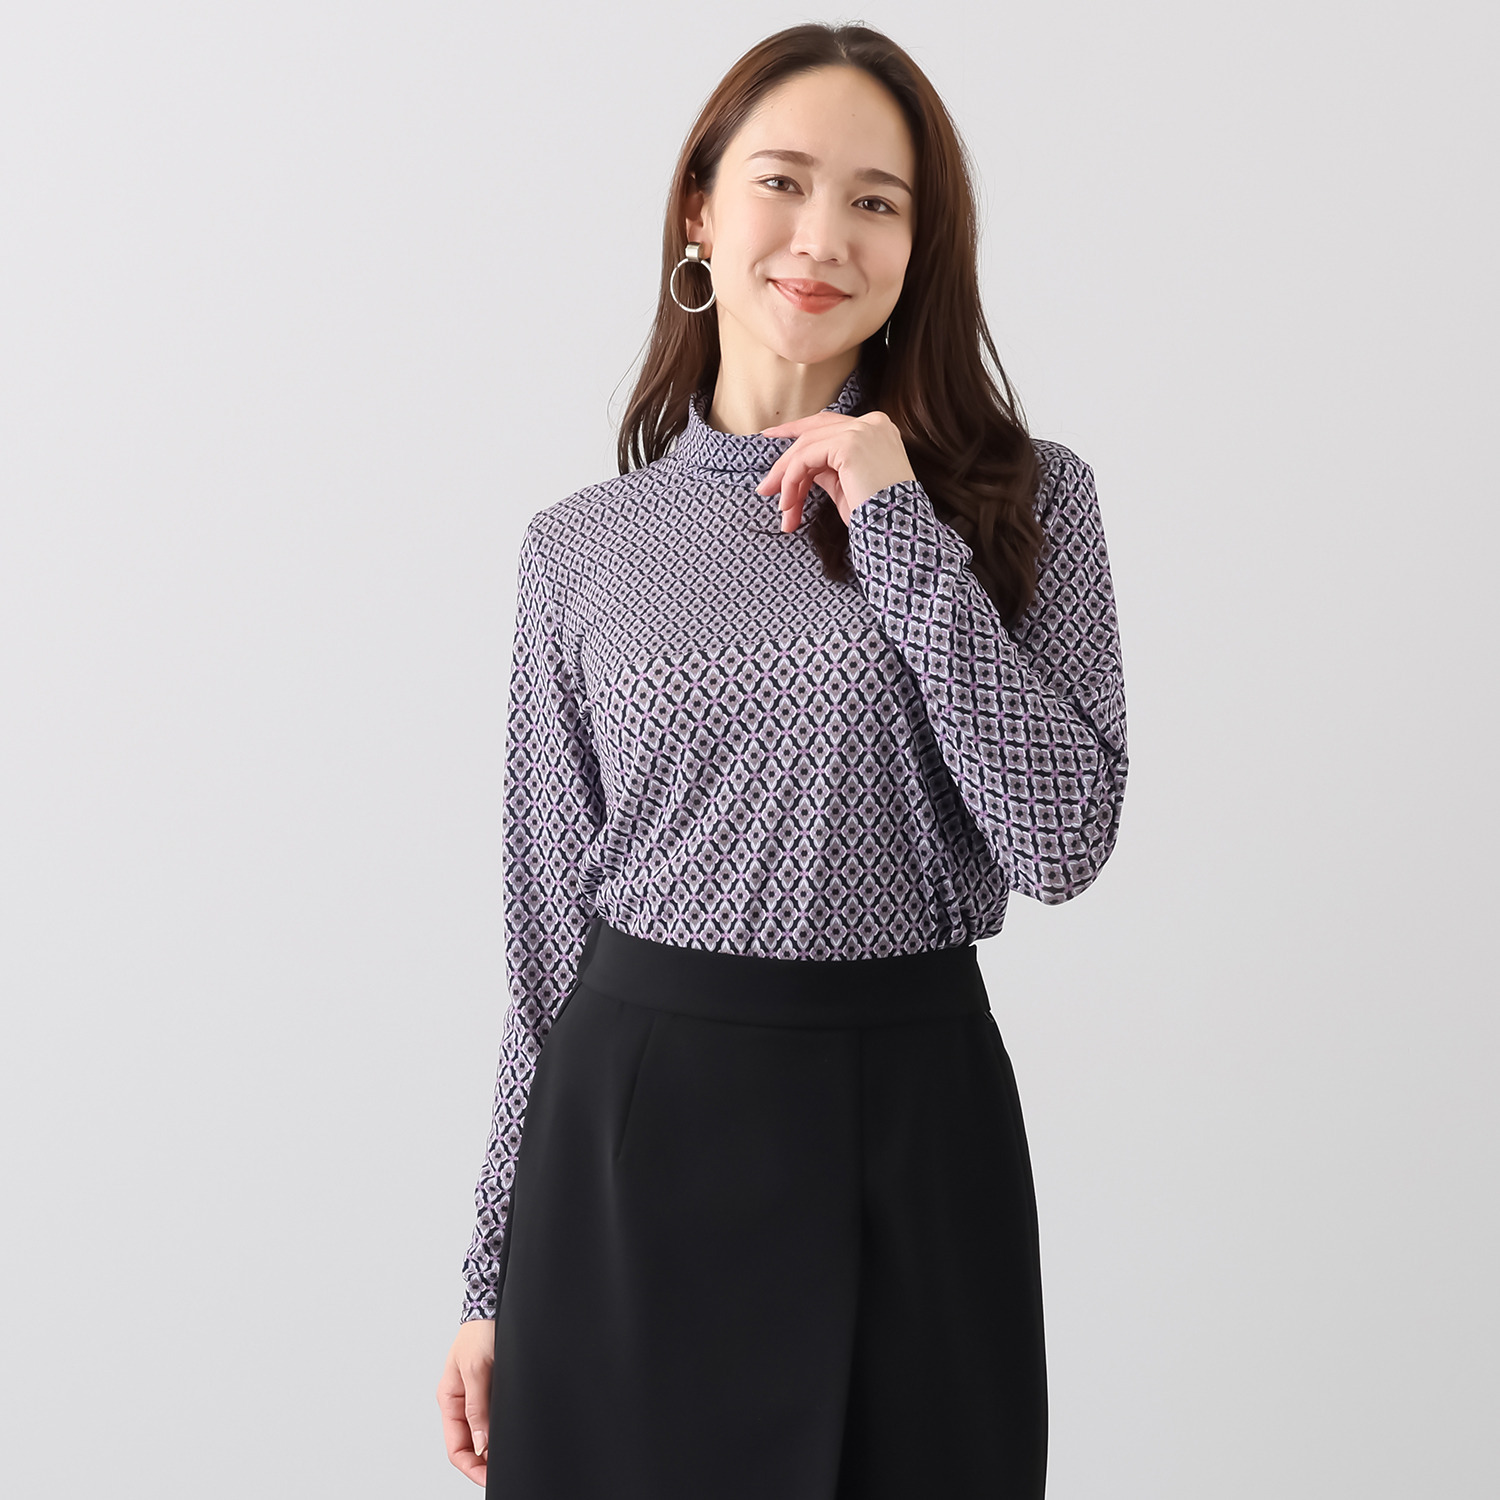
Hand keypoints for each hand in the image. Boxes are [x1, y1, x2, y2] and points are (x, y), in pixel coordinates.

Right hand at [437, 1317, 494, 1485]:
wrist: (494, 1305)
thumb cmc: (480, 1331)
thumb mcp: (476, 1369)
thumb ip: (477, 1406)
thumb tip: (481, 1442)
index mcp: (450, 1400)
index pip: (456, 1447)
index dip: (472, 1467)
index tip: (489, 1477)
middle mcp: (462, 1402)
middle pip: (468, 1446)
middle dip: (483, 1463)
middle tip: (504, 1470)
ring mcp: (477, 1396)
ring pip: (482, 1434)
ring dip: (493, 1448)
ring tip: (509, 1455)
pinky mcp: (492, 1389)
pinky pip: (493, 1418)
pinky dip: (500, 1431)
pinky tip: (511, 1435)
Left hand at [754, 408, 916, 531]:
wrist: (897, 533)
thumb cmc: (877, 517)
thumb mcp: (847, 485)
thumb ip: (826, 468)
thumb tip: (798, 468)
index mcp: (877, 430)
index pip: (828, 425)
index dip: (796, 429)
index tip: (769, 436)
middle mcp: (872, 423)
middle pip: (813, 434)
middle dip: (785, 463)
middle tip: (764, 488)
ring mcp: (862, 431)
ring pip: (806, 447)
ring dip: (786, 480)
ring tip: (782, 510)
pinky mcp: (849, 444)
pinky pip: (805, 459)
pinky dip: (791, 482)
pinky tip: (789, 505)